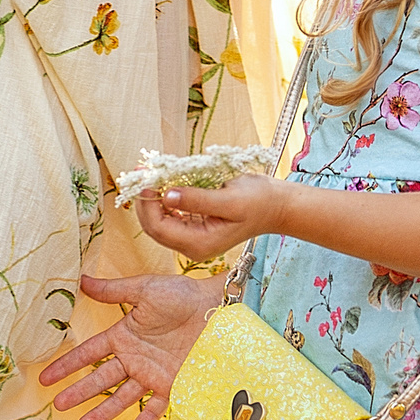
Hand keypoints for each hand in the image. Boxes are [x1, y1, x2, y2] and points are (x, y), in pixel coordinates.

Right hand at [37, 272, 230, 419]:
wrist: (216, 307)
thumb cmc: (181, 294)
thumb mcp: (144, 289)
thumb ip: (113, 290)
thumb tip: (81, 280)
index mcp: (124, 336)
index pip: (89, 353)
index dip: (67, 365)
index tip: (45, 378)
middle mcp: (134, 359)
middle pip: (101, 380)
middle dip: (79, 393)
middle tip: (59, 406)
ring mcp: (152, 375)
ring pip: (122, 398)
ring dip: (103, 412)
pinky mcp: (172, 385)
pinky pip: (154, 409)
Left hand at [132, 174, 282, 262]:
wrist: (277, 206)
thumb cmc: (258, 202)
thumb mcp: (228, 199)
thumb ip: (196, 199)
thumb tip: (166, 195)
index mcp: (200, 244)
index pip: (159, 228)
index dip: (146, 205)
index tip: (145, 179)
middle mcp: (193, 246)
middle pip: (155, 227)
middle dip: (145, 201)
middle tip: (142, 173)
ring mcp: (194, 239)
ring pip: (160, 222)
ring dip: (152, 199)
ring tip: (150, 175)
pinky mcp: (196, 228)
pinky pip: (171, 216)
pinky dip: (164, 200)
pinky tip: (164, 183)